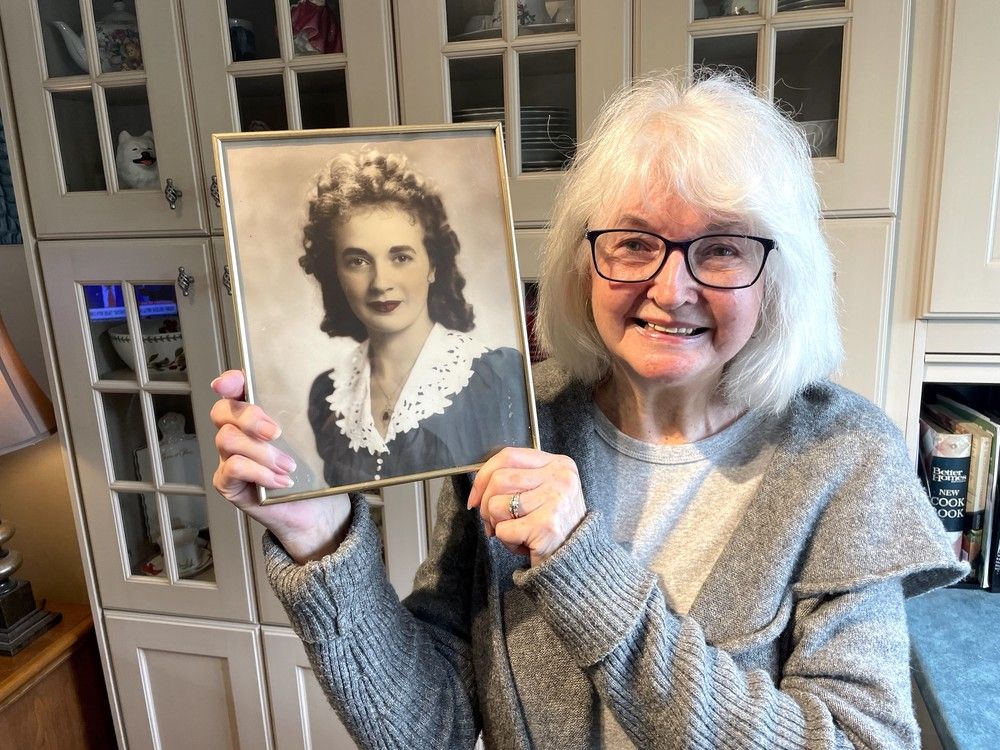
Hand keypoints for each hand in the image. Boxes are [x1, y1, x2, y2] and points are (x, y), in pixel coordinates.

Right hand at [210, 369, 350, 562]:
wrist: (314, 510)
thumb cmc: (312, 472)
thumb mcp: (313, 440)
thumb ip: (310, 417)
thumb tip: (323, 395)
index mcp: (255, 415)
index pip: (235, 390)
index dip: (230, 382)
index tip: (233, 383)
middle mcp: (237, 432)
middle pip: (223, 411)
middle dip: (250, 418)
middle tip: (276, 433)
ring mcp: (228, 457)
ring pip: (227, 439)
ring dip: (261, 452)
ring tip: (288, 465)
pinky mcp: (227, 482)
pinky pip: (233, 467)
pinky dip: (260, 473)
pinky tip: (281, 481)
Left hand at [467, 447, 585, 566]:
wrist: (575, 562)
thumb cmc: (554, 527)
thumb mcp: (542, 492)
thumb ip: (516, 481)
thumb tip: (478, 490)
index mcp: (559, 464)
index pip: (508, 456)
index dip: (483, 476)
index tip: (475, 497)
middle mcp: (560, 478)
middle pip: (498, 479)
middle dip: (486, 505)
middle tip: (495, 522)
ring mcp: (555, 500)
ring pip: (496, 505)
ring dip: (497, 524)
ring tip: (517, 532)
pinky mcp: (546, 525)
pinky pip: (503, 529)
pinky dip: (507, 541)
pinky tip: (524, 544)